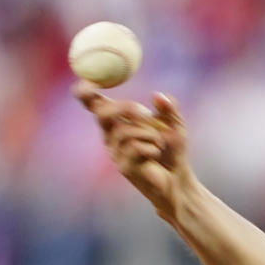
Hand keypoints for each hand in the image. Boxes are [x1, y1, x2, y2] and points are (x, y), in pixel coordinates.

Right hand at [73, 79, 191, 222]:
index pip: (95, 104)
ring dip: (149, 134)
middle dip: (126, 108)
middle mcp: (111, 136)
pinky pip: (134, 147)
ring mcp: (115, 152)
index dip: (85, 93)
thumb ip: (168, 108)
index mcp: (118, 122)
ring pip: (124, 131)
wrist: (179, 180)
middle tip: (146, 113)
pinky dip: (151, 147)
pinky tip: (156, 154)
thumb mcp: (175, 125)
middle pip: (103, 113)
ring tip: (159, 143)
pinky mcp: (123, 167)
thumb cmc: (173, 151)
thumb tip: (157, 95)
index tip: (85, 84)